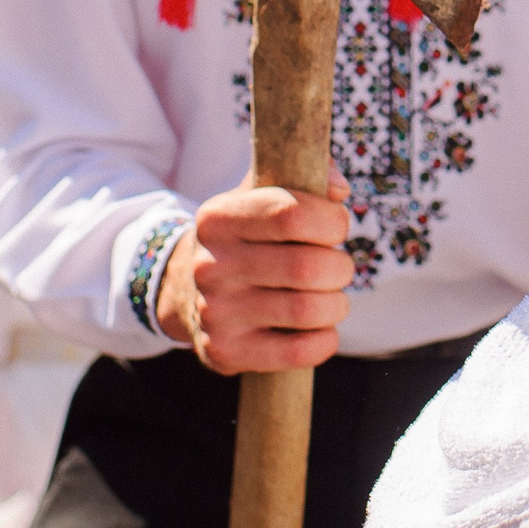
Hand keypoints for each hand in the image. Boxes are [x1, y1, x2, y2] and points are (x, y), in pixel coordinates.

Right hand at [156, 175, 354, 373]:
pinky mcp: (224, 351)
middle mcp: (209, 264)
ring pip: (307, 310)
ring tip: (330, 298)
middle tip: (337, 268)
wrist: (189, 292)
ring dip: (336, 305)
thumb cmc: (249, 239)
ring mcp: (214, 311)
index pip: (292, 213)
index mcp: (219, 217)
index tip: (335, 228)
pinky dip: (324, 341)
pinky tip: (320, 329)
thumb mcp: (262, 196)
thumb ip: (305, 176)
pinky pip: (297, 351)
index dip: (331, 222)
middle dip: (340, 268)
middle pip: (307, 267)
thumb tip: (339, 187)